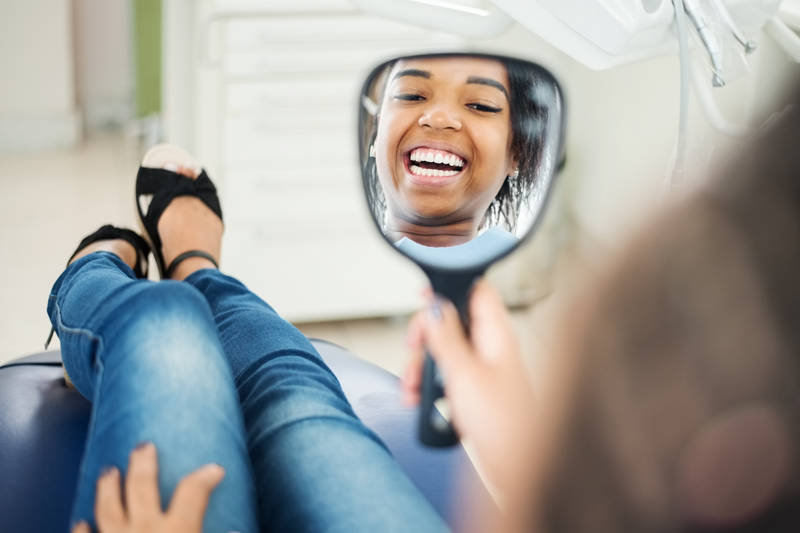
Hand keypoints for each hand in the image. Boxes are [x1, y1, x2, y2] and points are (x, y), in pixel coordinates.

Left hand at [71, 443, 224, 532]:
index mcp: (177, 531)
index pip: (194, 491)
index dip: (206, 476)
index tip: (215, 470)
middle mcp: (144, 530)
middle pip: (142, 485)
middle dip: (143, 463)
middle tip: (143, 446)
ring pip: (107, 507)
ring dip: (108, 487)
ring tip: (108, 472)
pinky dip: (82, 529)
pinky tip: (80, 522)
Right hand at [403, 279, 536, 491]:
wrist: (514, 466)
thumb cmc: (504, 424)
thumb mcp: (464, 373)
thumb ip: (445, 337)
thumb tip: (433, 306)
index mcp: (495, 333)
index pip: (474, 291)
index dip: (449, 288)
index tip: (423, 297)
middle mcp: (489, 347)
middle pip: (450, 322)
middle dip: (425, 337)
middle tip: (414, 349)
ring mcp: (482, 369)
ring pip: (443, 351)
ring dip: (422, 366)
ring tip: (414, 387)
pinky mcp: (473, 390)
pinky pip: (445, 377)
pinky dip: (429, 386)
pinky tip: (420, 401)